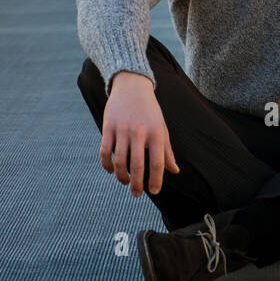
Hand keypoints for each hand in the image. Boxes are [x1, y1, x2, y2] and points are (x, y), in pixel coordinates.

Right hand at [100, 71, 179, 195]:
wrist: (132, 86)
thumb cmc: (150, 111)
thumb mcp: (162, 128)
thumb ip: (167, 151)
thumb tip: (174, 171)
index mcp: (156, 133)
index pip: (157, 163)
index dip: (156, 181)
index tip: (154, 191)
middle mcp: (139, 132)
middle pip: (137, 166)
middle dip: (137, 184)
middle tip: (137, 194)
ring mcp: (122, 130)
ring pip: (120, 162)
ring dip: (122, 177)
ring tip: (125, 181)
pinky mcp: (108, 127)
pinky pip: (105, 152)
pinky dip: (107, 165)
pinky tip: (111, 170)